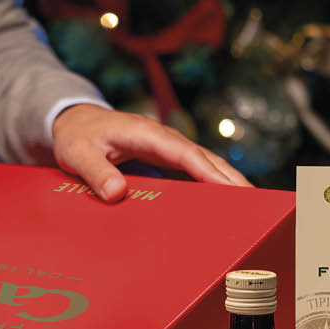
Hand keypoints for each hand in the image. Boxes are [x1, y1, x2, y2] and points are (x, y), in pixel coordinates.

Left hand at [51, 103, 250, 201]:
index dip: (208, 171)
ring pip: (204, 164)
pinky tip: (223, 203)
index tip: (229, 189)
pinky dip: (211, 184)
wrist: (74, 121)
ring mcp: (166, 147)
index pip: (184, 153)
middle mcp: (163, 138)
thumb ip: (95, 172)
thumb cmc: (76, 136)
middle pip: (204, 158)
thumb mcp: (77, 154)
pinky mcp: (165, 157)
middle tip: (255, 204)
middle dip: (230, 179)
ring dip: (227, 182)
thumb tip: (116, 193)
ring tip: (250, 207)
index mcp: (146, 133)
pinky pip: (193, 170)